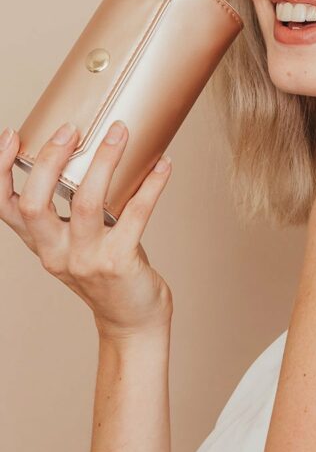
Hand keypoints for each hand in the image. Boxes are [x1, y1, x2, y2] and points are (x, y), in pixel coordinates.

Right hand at [0, 120, 173, 340]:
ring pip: (86, 203)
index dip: (0, 170)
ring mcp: (87, 259)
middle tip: (71, 129)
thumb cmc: (107, 274)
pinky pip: (135, 215)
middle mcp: (57, 253)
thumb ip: (73, 213)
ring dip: (104, 161)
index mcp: (42, 245)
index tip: (11, 136)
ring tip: (119, 133)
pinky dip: (151, 186)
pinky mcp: (119, 263)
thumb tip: (92, 154)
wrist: (131, 321)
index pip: (5, 206)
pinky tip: (163, 165)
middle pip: (35, 203)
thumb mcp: (76, 245)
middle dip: (50, 160)